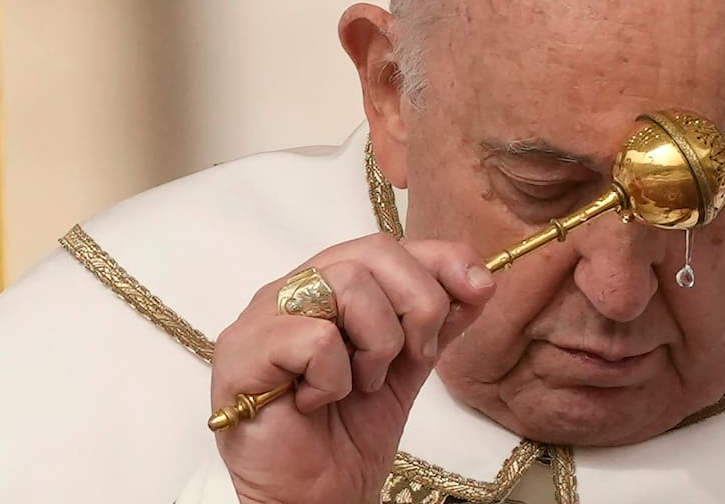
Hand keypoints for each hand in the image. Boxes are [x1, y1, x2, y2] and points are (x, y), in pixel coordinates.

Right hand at [210, 234, 495, 503]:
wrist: (316, 496)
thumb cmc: (350, 432)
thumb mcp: (410, 365)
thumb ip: (438, 320)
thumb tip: (481, 279)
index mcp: (327, 285)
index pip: (388, 245)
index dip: (440, 259)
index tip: (480, 288)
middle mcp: (292, 290)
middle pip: (373, 252)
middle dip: (418, 304)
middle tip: (415, 357)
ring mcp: (261, 318)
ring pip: (347, 284)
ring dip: (377, 344)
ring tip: (361, 384)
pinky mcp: (242, 354)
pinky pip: (315, 337)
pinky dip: (335, 376)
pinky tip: (318, 400)